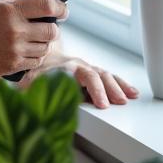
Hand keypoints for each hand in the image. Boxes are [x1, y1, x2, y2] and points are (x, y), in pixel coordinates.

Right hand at [0, 0, 66, 81]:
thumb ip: (17, 1)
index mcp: (9, 10)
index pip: (47, 4)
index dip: (60, 8)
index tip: (62, 11)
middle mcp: (14, 29)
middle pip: (52, 30)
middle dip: (52, 29)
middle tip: (46, 28)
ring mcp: (15, 49)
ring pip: (46, 47)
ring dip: (42, 44)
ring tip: (30, 41)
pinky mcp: (14, 65)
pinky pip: (37, 61)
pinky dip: (34, 57)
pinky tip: (23, 52)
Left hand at [23, 54, 139, 108]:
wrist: (40, 57)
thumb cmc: (35, 72)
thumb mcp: (30, 80)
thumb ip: (32, 88)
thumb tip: (33, 100)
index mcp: (65, 67)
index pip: (83, 77)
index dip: (94, 90)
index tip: (102, 105)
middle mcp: (78, 65)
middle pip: (97, 75)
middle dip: (109, 89)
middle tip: (119, 102)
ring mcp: (87, 68)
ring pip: (105, 75)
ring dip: (118, 86)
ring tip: (130, 97)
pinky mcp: (92, 73)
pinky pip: (109, 77)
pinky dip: (121, 84)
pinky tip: (132, 93)